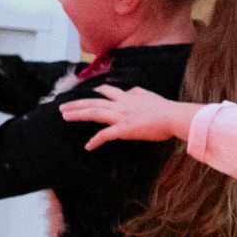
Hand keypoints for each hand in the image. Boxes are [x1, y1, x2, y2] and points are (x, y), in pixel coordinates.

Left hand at [63, 86, 205, 149]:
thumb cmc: (167, 109)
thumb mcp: (150, 96)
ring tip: (64, 116)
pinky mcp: (123, 129)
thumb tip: (132, 90)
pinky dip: (95, 140)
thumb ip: (139, 93)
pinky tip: (88, 146)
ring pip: (94, 113)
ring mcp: (120, 116)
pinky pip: (105, 135)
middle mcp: (121, 105)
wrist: (174, 116)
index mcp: (129, 97)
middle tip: (62, 107)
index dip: (96, 92)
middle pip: (94, 102)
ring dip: (77, 114)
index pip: (109, 92)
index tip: (88, 93)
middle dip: (77, 103)